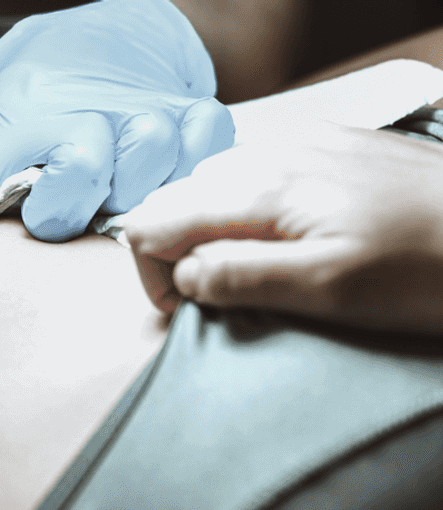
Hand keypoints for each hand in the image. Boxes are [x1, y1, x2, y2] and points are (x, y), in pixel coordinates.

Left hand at [0, 0, 233, 325]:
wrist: (117, 25)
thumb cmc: (38, 92)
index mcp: (8, 115)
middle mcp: (74, 108)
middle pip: (75, 176)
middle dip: (62, 210)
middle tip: (54, 210)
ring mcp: (137, 109)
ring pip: (144, 165)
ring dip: (128, 191)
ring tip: (114, 188)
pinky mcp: (192, 111)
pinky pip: (201, 151)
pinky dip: (187, 172)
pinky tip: (164, 177)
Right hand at [122, 123, 442, 334]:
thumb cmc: (426, 268)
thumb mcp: (325, 290)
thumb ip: (238, 277)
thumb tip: (182, 275)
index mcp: (260, 189)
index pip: (151, 221)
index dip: (152, 274)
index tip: (186, 308)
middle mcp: (271, 154)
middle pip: (178, 199)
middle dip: (179, 250)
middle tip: (220, 296)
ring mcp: (302, 144)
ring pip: (215, 183)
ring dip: (214, 227)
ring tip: (255, 268)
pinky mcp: (331, 146)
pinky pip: (258, 169)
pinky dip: (250, 206)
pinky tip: (287, 235)